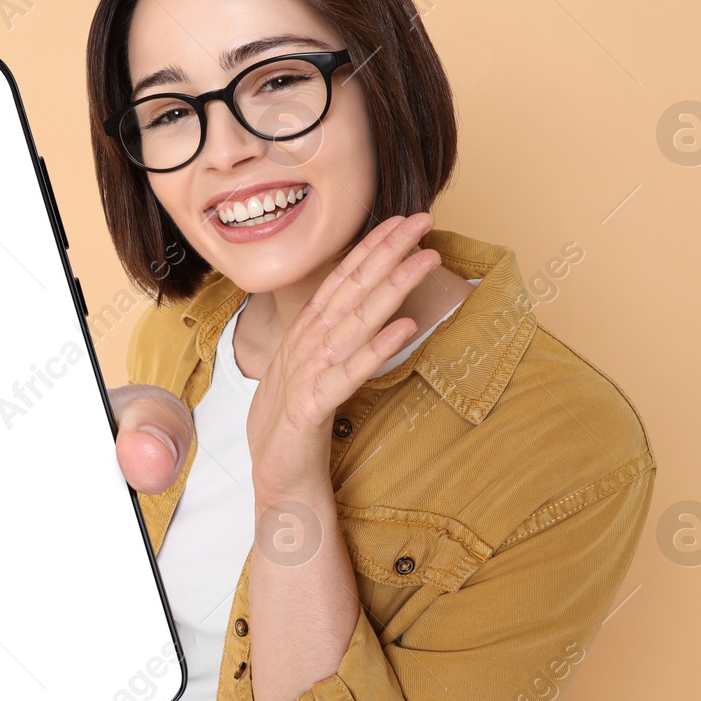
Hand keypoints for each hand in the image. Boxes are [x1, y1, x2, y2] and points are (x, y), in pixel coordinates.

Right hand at [245, 212, 442, 501]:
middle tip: (422, 220)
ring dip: (391, 288)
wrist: (275, 480)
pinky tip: (405, 328)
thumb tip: (370, 313)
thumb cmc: (295, 425)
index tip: (405, 220)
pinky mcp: (310, 409)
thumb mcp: (314, 372)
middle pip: (350, 289)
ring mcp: (306, 375)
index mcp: (306, 335)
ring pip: (354, 323)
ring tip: (425, 261)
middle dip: (387, 251)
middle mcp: (306, 346)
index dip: (373, 247)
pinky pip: (348, 376)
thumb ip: (335, 341)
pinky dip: (376, 350)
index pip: (342, 280)